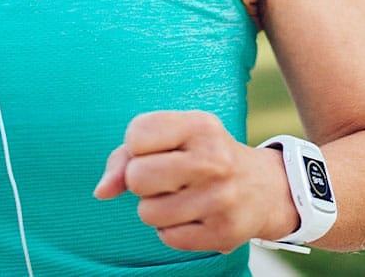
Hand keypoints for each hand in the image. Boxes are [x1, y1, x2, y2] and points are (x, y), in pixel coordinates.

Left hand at [93, 111, 296, 252]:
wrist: (262, 187)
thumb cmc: (199, 154)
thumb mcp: (171, 137)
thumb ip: (125, 156)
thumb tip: (101, 191)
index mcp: (199, 125)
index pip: (136, 135)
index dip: (136, 146)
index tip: (156, 147)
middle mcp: (213, 160)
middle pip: (137, 177)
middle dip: (140, 181)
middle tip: (164, 177)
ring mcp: (220, 199)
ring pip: (147, 212)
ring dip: (154, 208)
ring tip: (179, 196)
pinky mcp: (223, 234)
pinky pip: (167, 238)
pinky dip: (171, 229)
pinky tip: (192, 214)